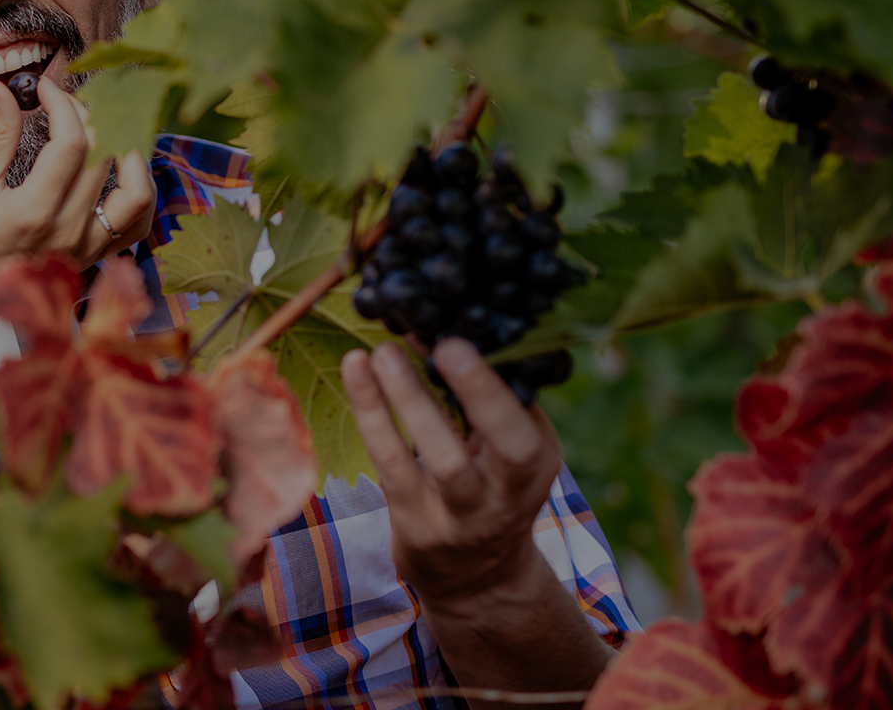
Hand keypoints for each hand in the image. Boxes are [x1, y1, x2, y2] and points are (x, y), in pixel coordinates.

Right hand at [0, 77, 154, 402]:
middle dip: (90, 116)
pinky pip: (136, 225)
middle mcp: (68, 231)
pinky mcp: (93, 258)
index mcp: (34, 211)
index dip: (63, 103)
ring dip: (129, 152)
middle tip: (68, 102)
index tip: (45, 88)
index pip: (72, 142)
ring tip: (105, 131)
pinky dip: (139, 193)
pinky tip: (120, 171)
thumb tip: (2, 87)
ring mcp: (86, 248)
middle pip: (105, 156)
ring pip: (137, 191)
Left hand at [341, 338, 613, 704]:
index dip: (495, 383)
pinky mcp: (415, 523)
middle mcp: (510, 491)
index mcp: (537, 461)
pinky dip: (371, 413)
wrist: (474, 576)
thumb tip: (446, 316)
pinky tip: (355, 370)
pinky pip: (390, 463)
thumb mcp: (505, 445)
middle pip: (508, 445)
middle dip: (479, 393)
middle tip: (441, 341)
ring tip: (381, 352)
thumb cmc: (486, 484)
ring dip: (409, 401)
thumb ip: (491, 394)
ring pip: (442, 459)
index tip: (460, 339)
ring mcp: (463, 514)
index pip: (528, 420)